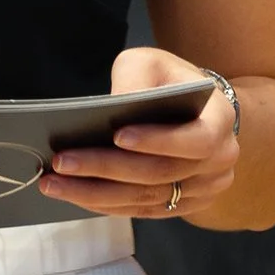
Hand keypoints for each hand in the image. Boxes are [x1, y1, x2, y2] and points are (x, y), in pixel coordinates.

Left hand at [37, 47, 238, 221]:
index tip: (117, 135)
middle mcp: (219, 161)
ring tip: (53, 183)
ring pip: (146, 198)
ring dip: (96, 193)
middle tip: (61, 162)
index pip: (196, 139)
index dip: (158, 141)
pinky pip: (142, 211)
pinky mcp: (182, 206)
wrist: (194, 111)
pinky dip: (105, 205)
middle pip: (160, 174)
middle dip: (106, 169)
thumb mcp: (152, 63)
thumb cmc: (168, 81)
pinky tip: (73, 194)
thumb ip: (135, 77)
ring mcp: (203, 190)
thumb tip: (114, 106)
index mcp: (220, 120)